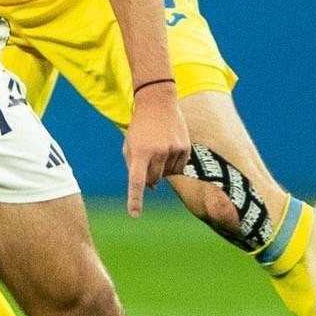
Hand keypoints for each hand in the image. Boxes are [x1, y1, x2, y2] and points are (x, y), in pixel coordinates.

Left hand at [121, 82, 191, 216]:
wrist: (157, 101)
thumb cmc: (140, 127)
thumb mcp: (130, 144)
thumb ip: (134, 167)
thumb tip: (151, 188)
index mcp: (139, 152)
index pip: (136, 181)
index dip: (135, 199)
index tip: (134, 214)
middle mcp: (157, 152)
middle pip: (154, 180)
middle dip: (150, 176)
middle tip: (148, 159)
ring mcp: (173, 150)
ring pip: (168, 175)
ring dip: (163, 168)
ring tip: (159, 147)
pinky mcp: (185, 148)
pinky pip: (180, 167)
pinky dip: (174, 163)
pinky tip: (170, 147)